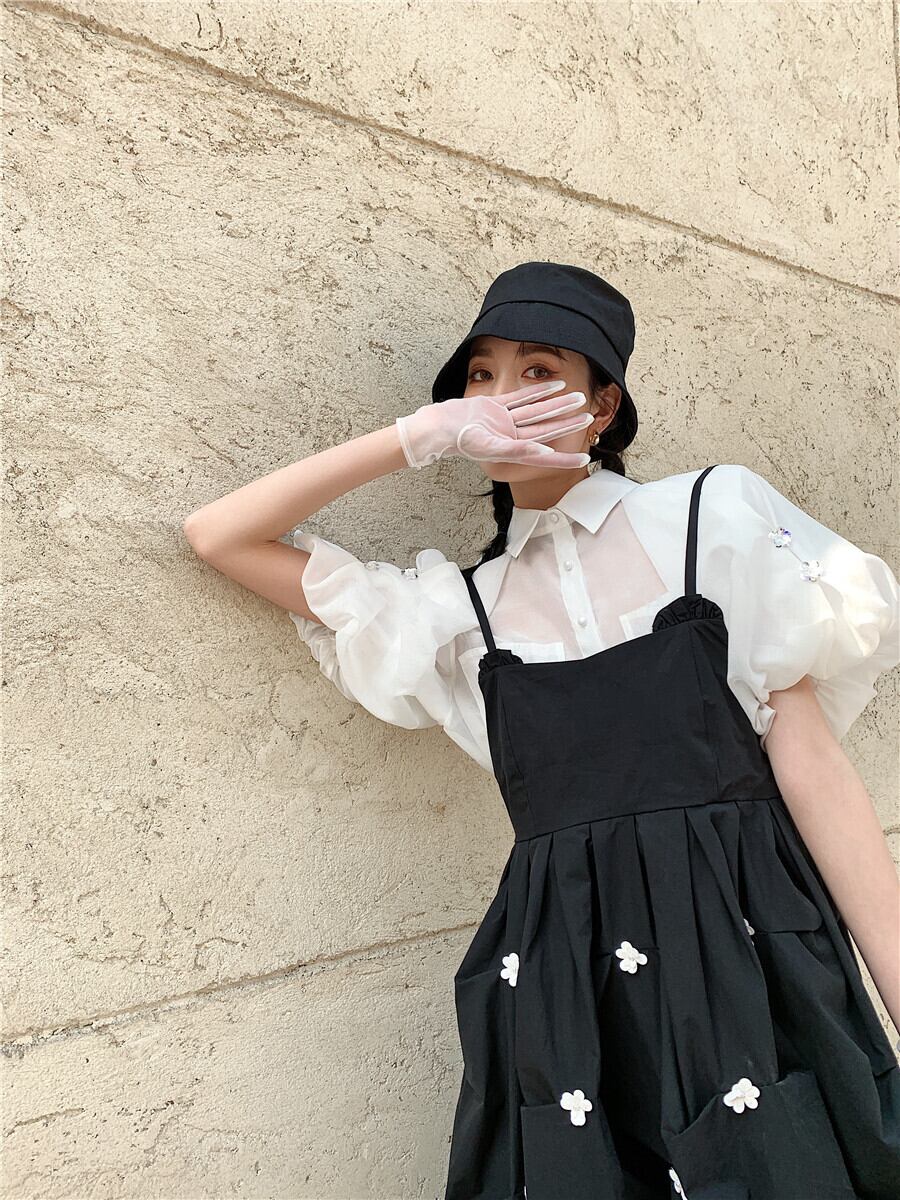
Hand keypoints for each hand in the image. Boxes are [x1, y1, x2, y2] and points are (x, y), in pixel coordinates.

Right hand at [395, 380, 594, 469]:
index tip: (585, 459)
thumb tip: (543, 451)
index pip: (544, 455)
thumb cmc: (460, 441)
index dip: (564, 458)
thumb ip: (517, 449)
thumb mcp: (490, 447)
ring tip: (579, 398)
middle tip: (589, 417)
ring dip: (558, 405)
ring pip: (537, 411)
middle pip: (546, 429)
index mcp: (512, 451)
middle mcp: (511, 436)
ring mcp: (504, 420)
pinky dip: (538, 391)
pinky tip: (555, 384)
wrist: (438, 426)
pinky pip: (521, 397)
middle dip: (568, 423)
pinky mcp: (496, 405)